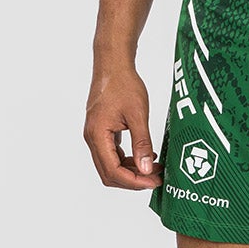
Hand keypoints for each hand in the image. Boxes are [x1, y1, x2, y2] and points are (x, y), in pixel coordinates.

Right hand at [84, 64, 156, 188]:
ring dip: (131, 170)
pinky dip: (128, 159)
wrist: (113, 65)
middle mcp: (92, 138)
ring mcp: (95, 135)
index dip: (134, 181)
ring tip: (154, 168)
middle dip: (133, 180)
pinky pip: (112, 153)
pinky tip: (145, 155)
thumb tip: (145, 169)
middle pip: (109, 173)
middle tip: (156, 178)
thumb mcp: (138, 115)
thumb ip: (142, 143)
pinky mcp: (102, 131)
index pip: (113, 171)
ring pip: (111, 165)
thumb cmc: (124, 84)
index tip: (154, 182)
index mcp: (97, 135)